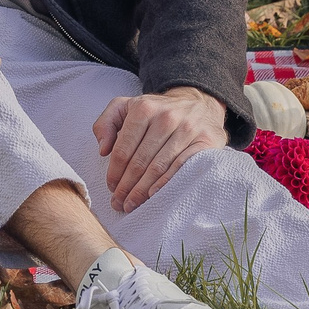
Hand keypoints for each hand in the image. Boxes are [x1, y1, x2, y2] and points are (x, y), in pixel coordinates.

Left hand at [92, 87, 226, 214]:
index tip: (111, 187)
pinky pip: (182, 166)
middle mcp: (166, 117)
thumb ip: (105, 123)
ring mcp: (187, 129)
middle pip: (140, 161)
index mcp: (144, 108)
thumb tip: (103, 149)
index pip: (123, 148)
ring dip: (142, 190)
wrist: (199, 103)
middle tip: (119, 203)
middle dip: (126, 186)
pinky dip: (166, 182)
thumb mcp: (125, 106)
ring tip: (132, 204)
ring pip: (159, 166)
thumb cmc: (156, 111)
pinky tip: (154, 195)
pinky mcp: (205, 141)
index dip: (114, 172)